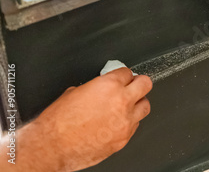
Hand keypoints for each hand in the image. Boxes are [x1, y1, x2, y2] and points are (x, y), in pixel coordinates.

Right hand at [16, 68, 152, 171]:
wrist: (51, 147)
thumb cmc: (58, 122)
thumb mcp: (73, 93)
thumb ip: (93, 88)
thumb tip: (98, 89)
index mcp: (108, 86)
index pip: (127, 72)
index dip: (122, 75)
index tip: (121, 78)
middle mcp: (121, 102)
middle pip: (145, 84)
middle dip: (139, 83)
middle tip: (133, 86)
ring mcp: (125, 121)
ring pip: (145, 106)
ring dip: (137, 104)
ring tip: (128, 105)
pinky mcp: (124, 139)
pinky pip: (136, 125)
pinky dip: (130, 122)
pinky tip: (119, 122)